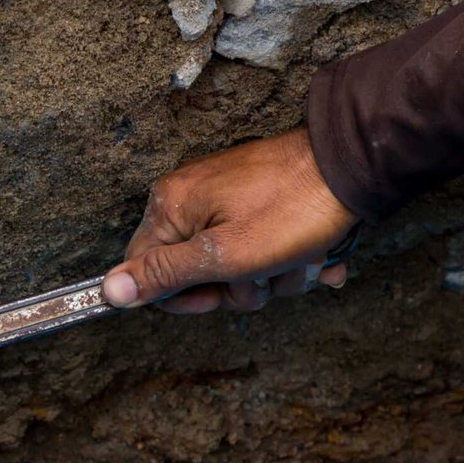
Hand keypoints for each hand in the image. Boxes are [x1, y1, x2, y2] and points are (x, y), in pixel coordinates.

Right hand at [103, 127, 357, 313]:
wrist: (354, 165)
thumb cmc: (291, 210)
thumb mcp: (224, 255)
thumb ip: (164, 275)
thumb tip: (109, 291)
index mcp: (171, 206)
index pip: (146, 271)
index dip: (184, 297)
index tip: (219, 295)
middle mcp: (191, 196)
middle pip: (194, 272)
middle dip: (239, 286)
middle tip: (267, 273)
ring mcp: (225, 196)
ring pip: (234, 265)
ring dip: (273, 276)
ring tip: (300, 258)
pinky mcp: (256, 198)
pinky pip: (259, 245)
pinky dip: (287, 258)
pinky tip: (314, 255)